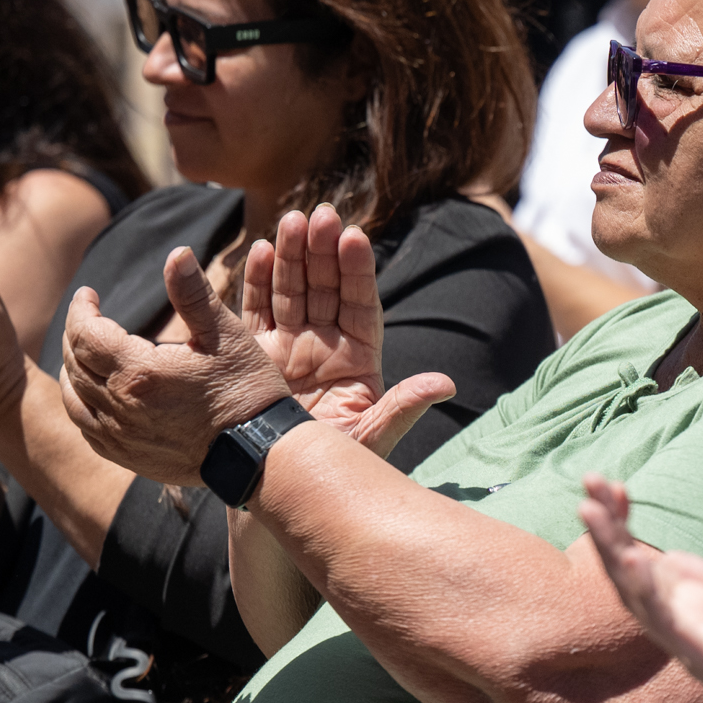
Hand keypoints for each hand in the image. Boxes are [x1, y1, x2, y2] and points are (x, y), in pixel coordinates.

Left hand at [58, 251, 292, 486]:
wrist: (260, 454)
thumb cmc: (247, 390)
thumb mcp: (225, 335)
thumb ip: (193, 293)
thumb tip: (176, 252)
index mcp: (140, 372)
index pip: (84, 334)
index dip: (80, 309)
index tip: (89, 295)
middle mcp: (121, 408)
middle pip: (74, 364)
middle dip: (74, 334)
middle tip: (87, 317)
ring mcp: (122, 438)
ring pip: (74, 400)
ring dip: (72, 371)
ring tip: (83, 353)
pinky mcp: (129, 458)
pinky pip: (88, 431)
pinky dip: (82, 406)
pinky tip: (94, 395)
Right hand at [246, 204, 451, 459]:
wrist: (282, 488)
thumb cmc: (335, 468)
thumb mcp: (371, 439)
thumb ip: (402, 409)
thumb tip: (446, 384)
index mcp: (359, 359)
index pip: (362, 305)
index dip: (358, 272)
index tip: (355, 237)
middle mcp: (325, 345)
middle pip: (325, 288)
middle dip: (322, 251)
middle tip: (320, 215)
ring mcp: (289, 346)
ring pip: (291, 290)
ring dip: (290, 255)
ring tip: (289, 221)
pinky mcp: (255, 354)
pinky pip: (256, 310)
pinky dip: (255, 281)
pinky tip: (258, 251)